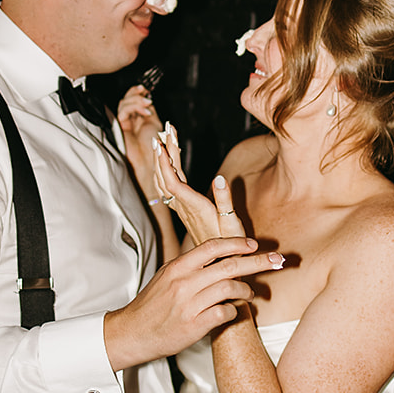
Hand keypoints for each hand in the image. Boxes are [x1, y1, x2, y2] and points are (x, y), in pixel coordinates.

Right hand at [102, 235, 285, 369]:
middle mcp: (184, 283)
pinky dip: (235, 311)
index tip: (254, 244)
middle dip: (259, 262)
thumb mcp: (166, 277)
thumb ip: (190, 266)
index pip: (213, 247)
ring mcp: (189, 304)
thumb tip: (216, 255)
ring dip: (247, 291)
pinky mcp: (194, 325)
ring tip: (252, 295)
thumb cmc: (151, 306)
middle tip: (279, 260)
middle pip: (229, 266)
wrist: (131, 333)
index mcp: (178, 267)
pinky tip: (235, 312)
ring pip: (230, 288)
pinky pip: (225, 312)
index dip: (237, 244)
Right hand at [116, 84, 162, 189]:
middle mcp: (131, 120)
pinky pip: (122, 111)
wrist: (149, 162)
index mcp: (139, 119)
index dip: (139, 93)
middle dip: (135, 93)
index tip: (146, 88)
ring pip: (124, 103)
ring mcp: (124, 124)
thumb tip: (148, 97)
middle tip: (144, 90)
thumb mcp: (156, 123)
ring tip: (147, 103)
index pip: (135, 101)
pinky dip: (134, 107)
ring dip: (136, 99)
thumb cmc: (154, 148)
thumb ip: (149, 110)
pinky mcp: (119, 127)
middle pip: (127, 100)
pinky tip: (144, 111)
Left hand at [154, 127, 244, 243]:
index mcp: (194, 206)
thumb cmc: (230, 244)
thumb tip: (220, 178)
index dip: (166, 162)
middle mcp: (184, 207)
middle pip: (166, 176)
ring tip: (164, 138)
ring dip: (163, 159)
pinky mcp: (184, 209)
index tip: (162, 144)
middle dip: (165, 151)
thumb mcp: (232, 223)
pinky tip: (166, 161)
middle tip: (165, 129)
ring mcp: (182, 208)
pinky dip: (165, 170)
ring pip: (164, 180)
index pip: (173, 181)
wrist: (219, 263)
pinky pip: (168, 187)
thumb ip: (225, 200)